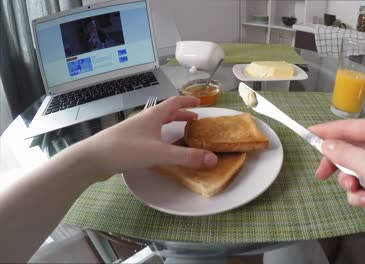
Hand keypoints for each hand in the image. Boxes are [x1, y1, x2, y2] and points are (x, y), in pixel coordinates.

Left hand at [79, 96, 217, 178]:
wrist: (93, 158)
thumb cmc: (126, 150)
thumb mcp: (160, 153)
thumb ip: (187, 157)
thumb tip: (213, 159)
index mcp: (153, 115)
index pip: (175, 102)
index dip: (188, 102)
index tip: (200, 103)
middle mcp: (144, 119)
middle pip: (166, 112)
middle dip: (181, 114)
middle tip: (195, 119)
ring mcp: (134, 129)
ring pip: (157, 123)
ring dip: (171, 125)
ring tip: (181, 132)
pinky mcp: (127, 141)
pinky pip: (149, 134)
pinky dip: (160, 136)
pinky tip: (160, 148)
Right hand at [309, 119, 364, 263]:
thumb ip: (345, 153)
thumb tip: (325, 143)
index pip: (352, 127)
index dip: (328, 131)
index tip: (306, 134)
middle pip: (351, 148)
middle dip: (339, 163)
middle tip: (321, 174)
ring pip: (354, 169)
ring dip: (350, 182)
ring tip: (355, 191)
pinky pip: (363, 185)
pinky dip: (360, 194)